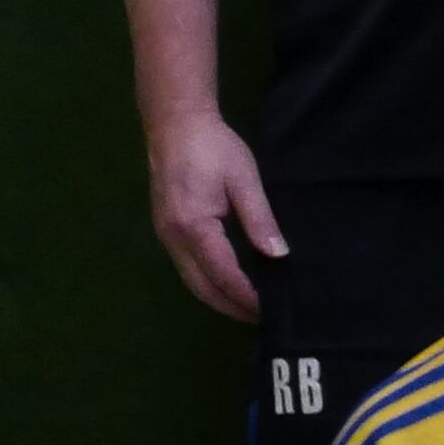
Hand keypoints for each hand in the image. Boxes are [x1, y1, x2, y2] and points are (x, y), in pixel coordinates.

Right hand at [146, 110, 283, 323]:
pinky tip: (228, 284)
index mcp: (193, 226)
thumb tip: (278, 254)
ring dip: (218, 297)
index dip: (246, 295)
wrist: (175, 124)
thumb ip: (259, 219)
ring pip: (191, 279)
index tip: (269, 311)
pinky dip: (207, 282)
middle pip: (201, 286)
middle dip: (230, 306)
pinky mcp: (166, 229)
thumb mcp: (244, 180)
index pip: (222, 273)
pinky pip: (186, 266)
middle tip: (262, 320)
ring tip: (248, 309)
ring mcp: (165, 234)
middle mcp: (173, 237)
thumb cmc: (213, 148)